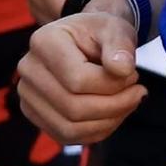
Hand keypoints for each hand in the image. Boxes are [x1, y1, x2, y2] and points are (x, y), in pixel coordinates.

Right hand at [15, 0, 145, 144]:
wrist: (86, 40)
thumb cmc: (101, 32)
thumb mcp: (116, 28)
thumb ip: (121, 45)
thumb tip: (123, 69)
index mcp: (44, 42)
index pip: (78, 80)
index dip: (113, 84)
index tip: (134, 74)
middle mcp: (28, 70)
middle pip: (73, 108)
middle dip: (115, 105)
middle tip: (137, 92)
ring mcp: (28, 95)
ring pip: (69, 128)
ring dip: (108, 121)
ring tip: (128, 102)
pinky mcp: (36, 114)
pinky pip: (67, 136)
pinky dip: (97, 131)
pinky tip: (115, 114)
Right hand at [25, 0, 100, 23]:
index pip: (57, 8)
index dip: (76, 15)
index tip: (94, 15)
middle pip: (53, 17)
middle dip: (73, 20)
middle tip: (93, 18)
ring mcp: (31, 0)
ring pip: (50, 21)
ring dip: (67, 20)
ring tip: (86, 13)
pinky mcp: (35, 6)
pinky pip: (49, 19)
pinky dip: (63, 19)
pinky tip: (77, 12)